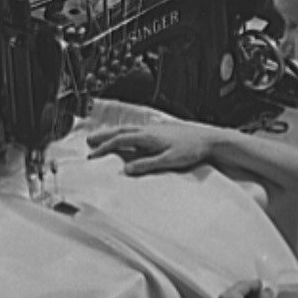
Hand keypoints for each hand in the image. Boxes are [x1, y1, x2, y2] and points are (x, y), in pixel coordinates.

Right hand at [86, 121, 213, 174]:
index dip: (104, 148)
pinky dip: (125, 132)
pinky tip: (127, 136)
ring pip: (128, 129)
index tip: (92, 155)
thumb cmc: (191, 149)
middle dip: (104, 136)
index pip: (120, 140)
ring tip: (103, 137)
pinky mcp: (160, 130)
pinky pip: (136, 130)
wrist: (208, 139)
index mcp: (148, 136)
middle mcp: (149, 130)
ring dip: (113, 133)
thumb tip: (127, 169)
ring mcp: (154, 129)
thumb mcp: (169, 161)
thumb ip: (147, 165)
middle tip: (89, 141)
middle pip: (120, 131)